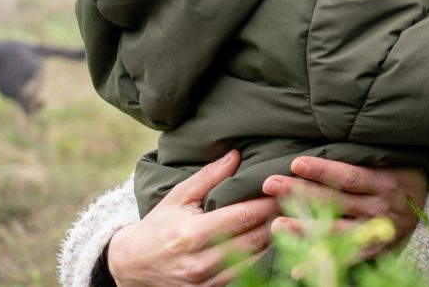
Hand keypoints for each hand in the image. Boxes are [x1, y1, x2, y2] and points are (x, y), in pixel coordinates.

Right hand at [108, 151, 277, 286]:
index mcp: (192, 234)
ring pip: (256, 259)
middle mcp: (201, 262)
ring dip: (275, 238)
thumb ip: (209, 176)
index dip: (268, 202)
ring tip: (290, 218)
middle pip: (255, 238)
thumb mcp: (178, 196)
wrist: (132, 266)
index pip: (243, 216)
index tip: (285, 187)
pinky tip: (271, 240)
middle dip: (278, 218)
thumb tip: (236, 154)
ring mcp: (207, 282)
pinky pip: (246, 274)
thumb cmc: (158, 225)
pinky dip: (261, 256)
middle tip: (296, 201)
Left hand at [263, 159, 427, 254]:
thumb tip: (331, 132)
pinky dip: (320, 264)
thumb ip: (366, 154)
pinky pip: (344, 259)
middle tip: (271, 184)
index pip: (349, 176)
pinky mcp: (371, 250)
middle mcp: (378, 208)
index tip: (296, 163)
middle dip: (301, 193)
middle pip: (336, 201)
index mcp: (384, 182)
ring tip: (276, 225)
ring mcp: (374, 231)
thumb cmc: (403, 174)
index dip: (323, 170)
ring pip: (336, 231)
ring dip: (305, 229)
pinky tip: (296, 269)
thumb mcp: (393, 158)